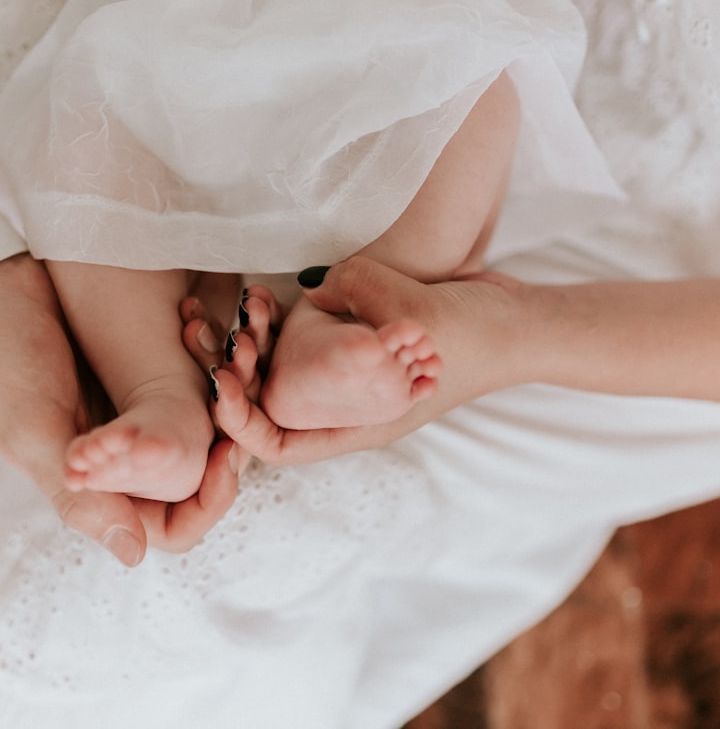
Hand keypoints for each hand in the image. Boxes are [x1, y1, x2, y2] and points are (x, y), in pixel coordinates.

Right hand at [0, 254, 242, 564]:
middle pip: (200, 481)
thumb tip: (135, 557)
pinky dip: (207, 365)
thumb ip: (82, 496)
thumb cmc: (0, 363)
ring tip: (234, 360)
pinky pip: (195, 384)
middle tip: (241, 399)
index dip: (208, 503)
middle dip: (227, 446)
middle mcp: (122, 462)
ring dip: (224, 404)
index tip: (228, 456)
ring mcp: (134, 417)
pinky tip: (210, 333)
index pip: (172, 527)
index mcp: (96, 489)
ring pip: (205, 433)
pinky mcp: (142, 375)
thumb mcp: (34, 432)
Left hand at [184, 257, 518, 465]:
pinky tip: (262, 293)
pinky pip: (299, 338)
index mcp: (357, 424)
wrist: (521, 321)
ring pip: (278, 370)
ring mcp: (348, 376)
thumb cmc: (478, 338)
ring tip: (229, 308)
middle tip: (210, 337)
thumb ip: (363, 298)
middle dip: (231, 376)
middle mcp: (345, 405)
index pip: (278, 444)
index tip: (224, 381)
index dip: (241, 421)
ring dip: (248, 344)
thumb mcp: (422, 319)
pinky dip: (276, 321)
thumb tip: (312, 287)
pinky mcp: (352, 342)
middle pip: (269, 406)